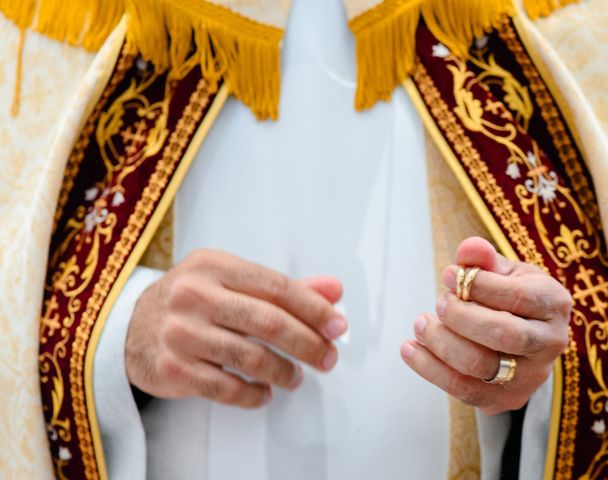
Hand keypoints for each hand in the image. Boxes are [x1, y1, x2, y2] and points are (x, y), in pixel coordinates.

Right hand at [125, 249, 345, 407]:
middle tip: (327, 357)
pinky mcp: (172, 368)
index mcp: (214, 266)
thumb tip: (333, 290)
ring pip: (250, 358)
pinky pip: (226, 388)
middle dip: (307, 343)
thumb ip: (282, 288)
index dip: (313, 307)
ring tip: (296, 377)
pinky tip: (264, 393)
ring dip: (283, 372)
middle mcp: (195, 295)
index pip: (276, 286)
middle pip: (267, 322)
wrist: (128, 327)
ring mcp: (181, 333)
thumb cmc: (190, 301)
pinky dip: (253, 395)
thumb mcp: (230, 281)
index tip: (337, 324)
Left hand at [401, 237, 571, 414]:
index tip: (446, 275)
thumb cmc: (510, 297)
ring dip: (440, 342)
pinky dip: (429, 368)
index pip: (518, 297)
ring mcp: (530, 376)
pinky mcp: (505, 399)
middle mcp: (550, 343)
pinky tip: (410, 348)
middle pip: (503, 335)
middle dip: (460, 316)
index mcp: (553, 303)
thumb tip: (469, 249)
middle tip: (439, 302)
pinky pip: (462, 390)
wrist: (524, 337)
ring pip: (479, 365)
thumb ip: (484, 259)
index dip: (477, 285)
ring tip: (421, 323)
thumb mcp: (504, 271)